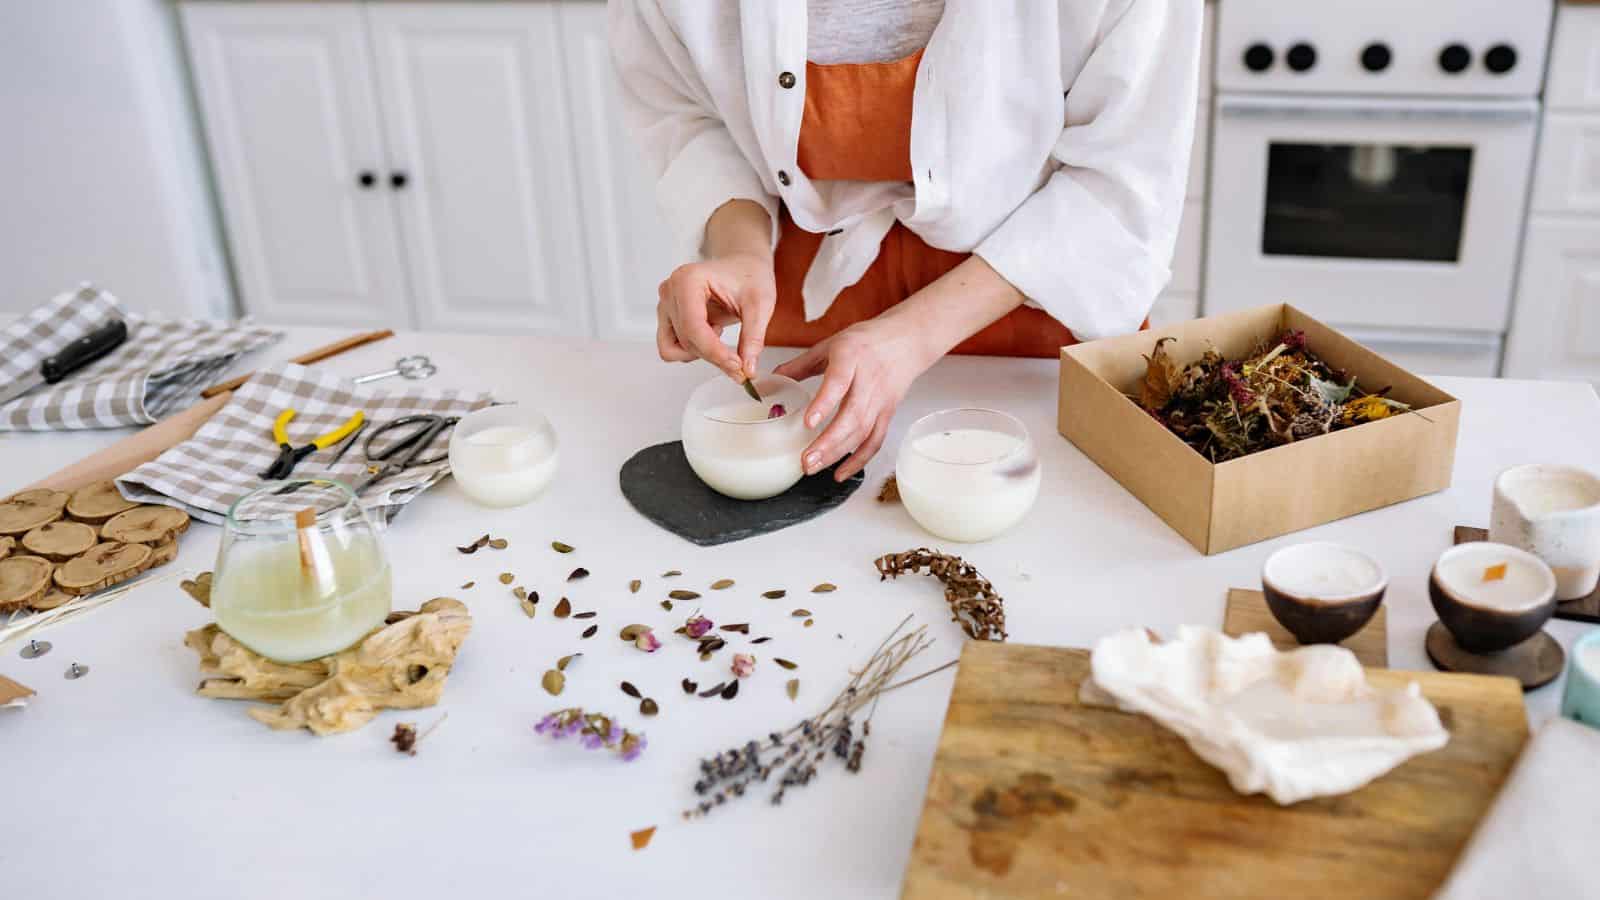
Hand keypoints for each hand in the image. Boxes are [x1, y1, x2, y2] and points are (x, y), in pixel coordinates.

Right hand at [656, 252, 774, 379]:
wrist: (743, 266)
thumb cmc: (749, 275)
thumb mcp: (760, 304)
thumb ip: (753, 337)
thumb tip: (747, 369)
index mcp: (688, 280)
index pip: (693, 327)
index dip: (715, 352)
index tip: (737, 366)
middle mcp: (670, 291)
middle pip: (686, 340)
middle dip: (714, 355)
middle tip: (741, 363)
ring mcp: (666, 305)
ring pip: (674, 348)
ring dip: (701, 354)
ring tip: (722, 336)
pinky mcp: (667, 317)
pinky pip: (670, 348)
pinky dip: (691, 351)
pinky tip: (710, 336)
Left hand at [774, 318, 935, 480]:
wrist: (907, 340)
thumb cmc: (867, 341)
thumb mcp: (830, 345)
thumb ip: (801, 365)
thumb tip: (773, 380)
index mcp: (851, 357)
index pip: (839, 382)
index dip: (825, 403)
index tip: (808, 422)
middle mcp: (869, 380)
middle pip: (852, 416)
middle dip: (828, 442)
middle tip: (805, 460)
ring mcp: (881, 400)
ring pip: (862, 432)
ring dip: (837, 454)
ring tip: (812, 468)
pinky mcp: (888, 414)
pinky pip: (875, 441)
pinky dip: (858, 460)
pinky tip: (839, 473)